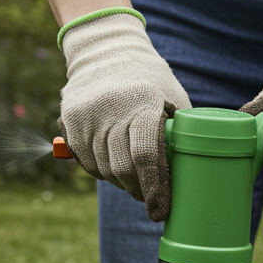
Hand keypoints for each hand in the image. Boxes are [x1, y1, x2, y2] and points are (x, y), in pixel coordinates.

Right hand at [59, 9, 190, 220]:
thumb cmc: (150, 80)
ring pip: (103, 170)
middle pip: (122, 169)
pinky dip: (102, 170)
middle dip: (138, 190)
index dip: (155, 189)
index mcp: (142, 103)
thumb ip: (177, 132)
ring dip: (120, 181)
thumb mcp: (172, 98)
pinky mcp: (70, 121)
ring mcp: (86, 116)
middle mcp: (110, 110)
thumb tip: (191, 173)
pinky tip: (113, 162)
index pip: (146, 156)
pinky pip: (86, 161)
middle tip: (150, 198)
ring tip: (133, 176)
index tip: (161, 211)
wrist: (105, 51)